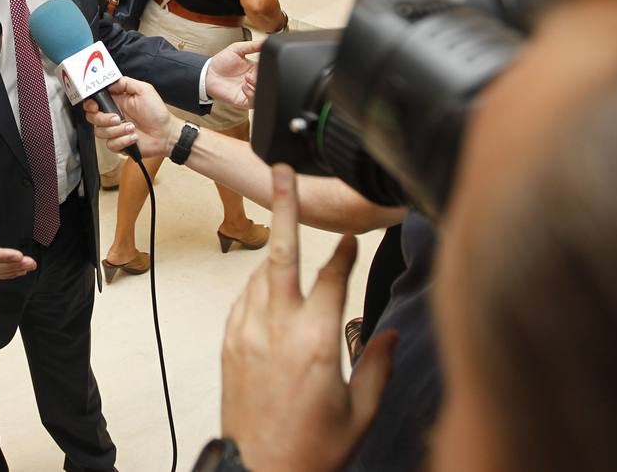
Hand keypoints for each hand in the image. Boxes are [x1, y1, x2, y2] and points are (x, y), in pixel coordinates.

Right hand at [84, 77, 178, 158]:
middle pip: (92, 117)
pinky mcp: (118, 144)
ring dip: (117, 130)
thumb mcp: (144, 90)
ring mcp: (114, 131)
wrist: (166, 134)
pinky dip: (123, 141)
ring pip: (100, 132)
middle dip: (102, 118)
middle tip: (117, 118)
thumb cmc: (157, 113)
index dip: (90, 104)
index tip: (94, 105)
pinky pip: (111, 144)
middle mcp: (112, 116)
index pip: (94, 101)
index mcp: (116, 101)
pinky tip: (134, 137)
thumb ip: (125, 83)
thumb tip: (110, 83)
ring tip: (132, 128)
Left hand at [205, 40, 262, 108]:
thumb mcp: (237, 49)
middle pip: (267, 82)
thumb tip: (265, 41)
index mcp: (255, 69)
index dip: (268, 67)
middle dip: (262, 77)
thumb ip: (252, 45)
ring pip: (263, 93)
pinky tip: (244, 86)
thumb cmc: (220, 62)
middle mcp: (254, 81)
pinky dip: (251, 93)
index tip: (262, 64)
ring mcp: (250, 91)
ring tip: (247, 79)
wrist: (207, 74)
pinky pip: (254, 102)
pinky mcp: (244, 101)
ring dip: (257, 85)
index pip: (269, 69)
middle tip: (252, 73)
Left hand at [220, 163, 396, 471]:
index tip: (352, 237)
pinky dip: (257, 287)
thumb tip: (387, 333)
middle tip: (279, 172)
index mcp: (316, 341)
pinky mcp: (229, 345)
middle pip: (280, 253)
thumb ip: (376, 364)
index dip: (344, 253)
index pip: (332, 278)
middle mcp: (277, 328)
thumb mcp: (360, 411)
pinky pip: (243, 300)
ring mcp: (247, 334)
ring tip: (287, 240)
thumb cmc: (313, 448)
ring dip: (275, 255)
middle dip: (282, 208)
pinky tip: (271, 289)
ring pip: (259, 275)